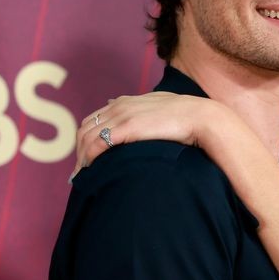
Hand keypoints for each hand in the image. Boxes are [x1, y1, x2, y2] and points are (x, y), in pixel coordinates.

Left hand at [70, 92, 217, 180]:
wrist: (200, 116)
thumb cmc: (185, 116)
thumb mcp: (160, 107)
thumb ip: (144, 110)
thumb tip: (135, 113)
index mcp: (125, 102)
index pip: (94, 119)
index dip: (86, 139)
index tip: (87, 157)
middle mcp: (119, 106)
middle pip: (85, 128)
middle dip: (79, 150)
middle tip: (81, 171)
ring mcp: (121, 116)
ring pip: (87, 137)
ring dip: (81, 158)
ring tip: (81, 177)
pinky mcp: (126, 128)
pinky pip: (97, 144)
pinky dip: (88, 158)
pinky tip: (89, 171)